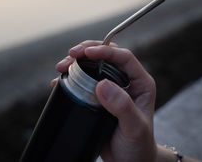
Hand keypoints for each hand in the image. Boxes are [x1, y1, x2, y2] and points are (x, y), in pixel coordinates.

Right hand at [54, 40, 156, 161]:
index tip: (87, 52)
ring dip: (77, 62)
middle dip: (87, 51)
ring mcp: (112, 88)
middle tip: (70, 55)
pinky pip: (84, 80)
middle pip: (107, 55)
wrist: (129, 161)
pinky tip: (60, 80)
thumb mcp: (134, 127)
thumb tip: (103, 84)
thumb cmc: (138, 145)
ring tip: (61, 67)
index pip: (124, 57)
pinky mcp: (99, 97)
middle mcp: (127, 81)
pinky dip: (71, 77)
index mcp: (140, 83)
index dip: (105, 51)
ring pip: (94, 65)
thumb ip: (122, 106)